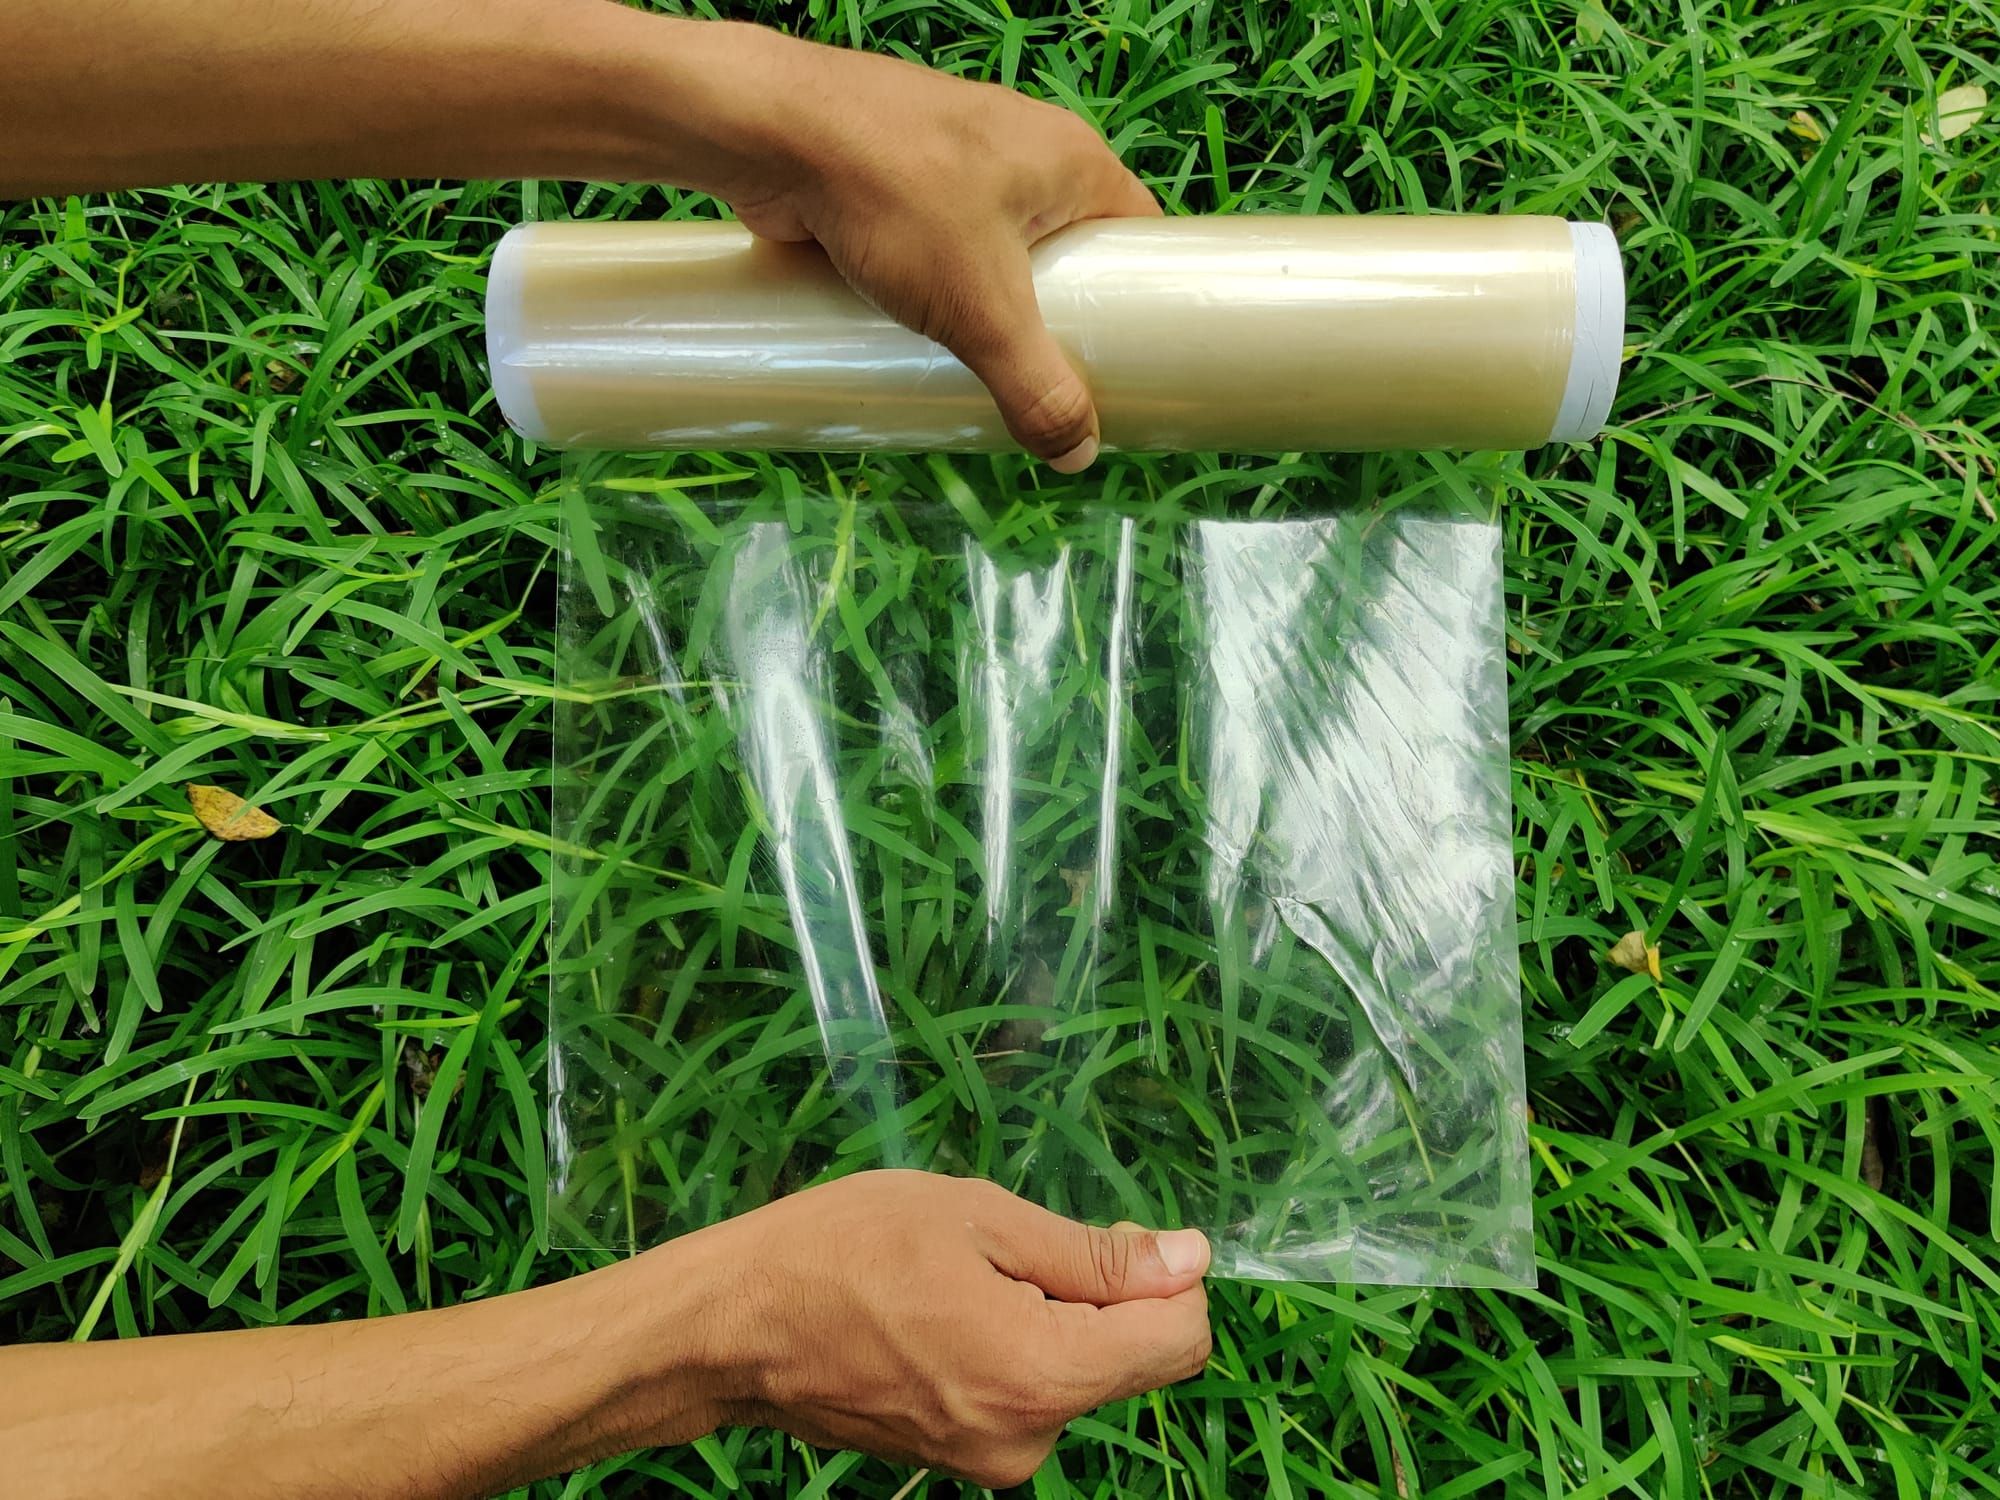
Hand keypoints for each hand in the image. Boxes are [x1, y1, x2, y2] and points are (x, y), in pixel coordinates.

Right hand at [675, 1170, 1211, 1488]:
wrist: (733, 1326)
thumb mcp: (978, 1218)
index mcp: (1041, 1376)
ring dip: (1049, 1320)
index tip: (1114, 1237)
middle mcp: (1028, 1441)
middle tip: (1011, 1246)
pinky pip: (1026, 1396)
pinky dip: (1012, 1349)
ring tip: (959, 1277)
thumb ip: (1094, 1254)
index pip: (1179, 1342)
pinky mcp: (960, 1460)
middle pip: (1129, 1361)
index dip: (1170, 1279)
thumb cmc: (847, 1248)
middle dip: (1103, 1298)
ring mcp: (990, 1461)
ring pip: (1075, 1375)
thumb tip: (1192, 1261)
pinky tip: (943, 1312)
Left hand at [693, 25, 1160, 471]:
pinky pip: (935, 248)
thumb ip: (1035, 387)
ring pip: (994, 253)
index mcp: (1072, 160)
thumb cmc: (895, 195)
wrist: (771, 131)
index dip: (1145, 298)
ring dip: (989, 308)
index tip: (1137, 361)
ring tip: (984, 370)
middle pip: (1066, 252)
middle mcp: (1022, 150)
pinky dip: (933, 291)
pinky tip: (920, 337)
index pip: (1139, 234)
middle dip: (1057, 319)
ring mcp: (955, 161)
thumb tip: (1078, 454)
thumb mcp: (981, 310)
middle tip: (1053, 385)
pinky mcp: (895, 179)